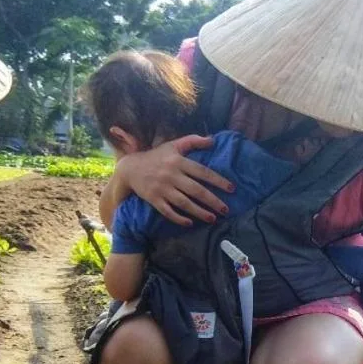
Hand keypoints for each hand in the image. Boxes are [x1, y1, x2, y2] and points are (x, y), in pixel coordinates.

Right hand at [120, 135, 234, 226]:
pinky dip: (178, 218)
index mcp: (178, 161)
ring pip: (183, 203)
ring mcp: (162, 188)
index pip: (202, 172)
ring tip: (213, 218)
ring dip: (199, 212)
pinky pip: (167, 211)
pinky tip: (190, 223)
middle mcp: (171, 175)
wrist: (130, 168)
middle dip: (212, 201)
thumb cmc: (157, 156)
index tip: (231, 189)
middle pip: (195, 190)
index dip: (218, 180)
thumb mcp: (173, 145)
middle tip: (226, 210)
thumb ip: (192, 141)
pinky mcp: (153, 199)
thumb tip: (213, 140)